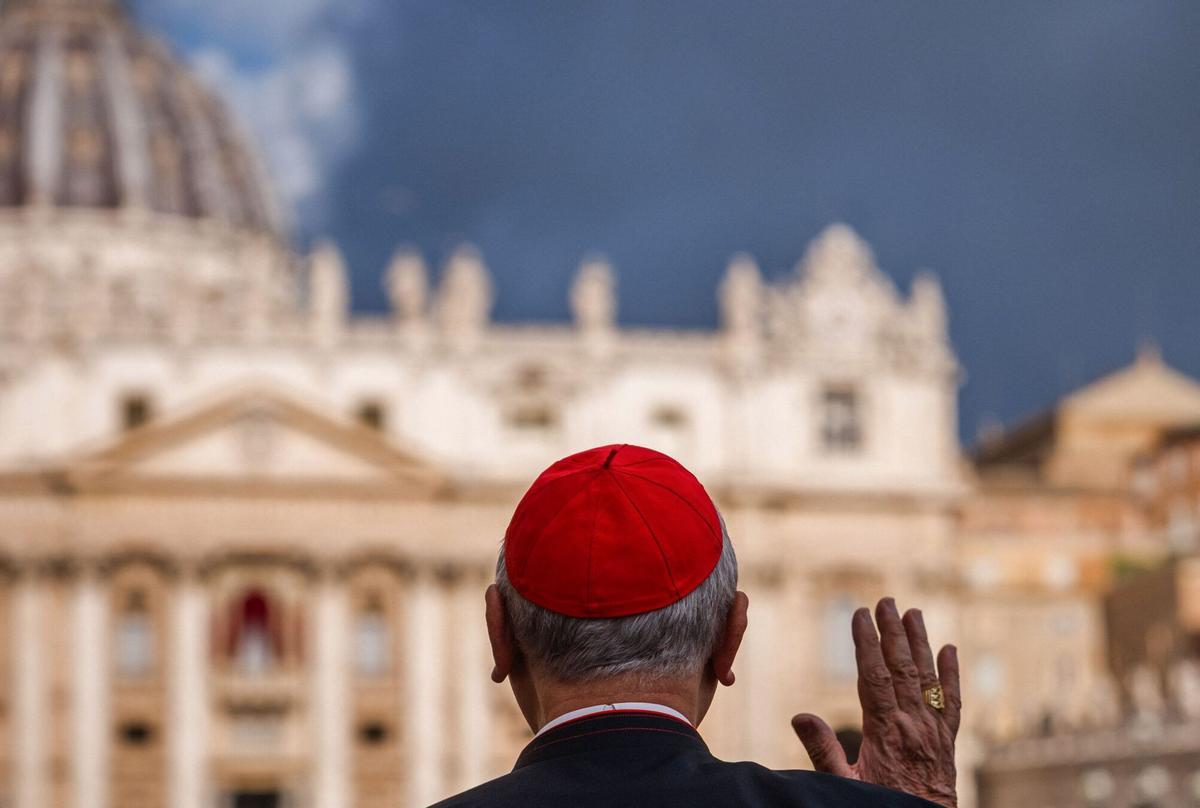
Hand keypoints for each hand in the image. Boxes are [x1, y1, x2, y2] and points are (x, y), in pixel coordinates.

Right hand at [791, 598, 960, 806]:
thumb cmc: (878, 806)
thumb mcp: (844, 784)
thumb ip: (822, 750)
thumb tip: (800, 716)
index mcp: (885, 732)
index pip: (874, 676)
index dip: (866, 643)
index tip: (859, 615)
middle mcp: (913, 725)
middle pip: (903, 668)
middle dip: (893, 632)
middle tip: (886, 602)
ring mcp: (933, 731)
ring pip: (927, 678)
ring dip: (920, 643)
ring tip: (914, 613)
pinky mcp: (947, 740)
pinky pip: (951, 701)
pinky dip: (951, 674)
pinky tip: (950, 650)